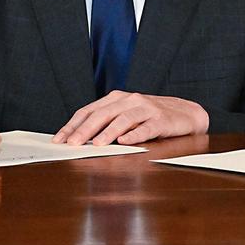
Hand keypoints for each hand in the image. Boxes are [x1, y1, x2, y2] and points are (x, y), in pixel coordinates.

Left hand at [53, 92, 208, 145]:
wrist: (185, 113)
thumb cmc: (151, 117)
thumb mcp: (126, 116)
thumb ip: (106, 124)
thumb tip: (78, 140)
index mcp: (117, 99)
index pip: (89, 111)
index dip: (72, 125)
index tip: (59, 139)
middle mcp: (130, 100)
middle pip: (102, 114)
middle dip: (85, 130)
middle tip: (73, 144)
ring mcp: (146, 108)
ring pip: (123, 119)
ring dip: (108, 132)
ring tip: (97, 144)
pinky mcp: (161, 120)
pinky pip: (146, 127)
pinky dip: (135, 134)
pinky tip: (125, 141)